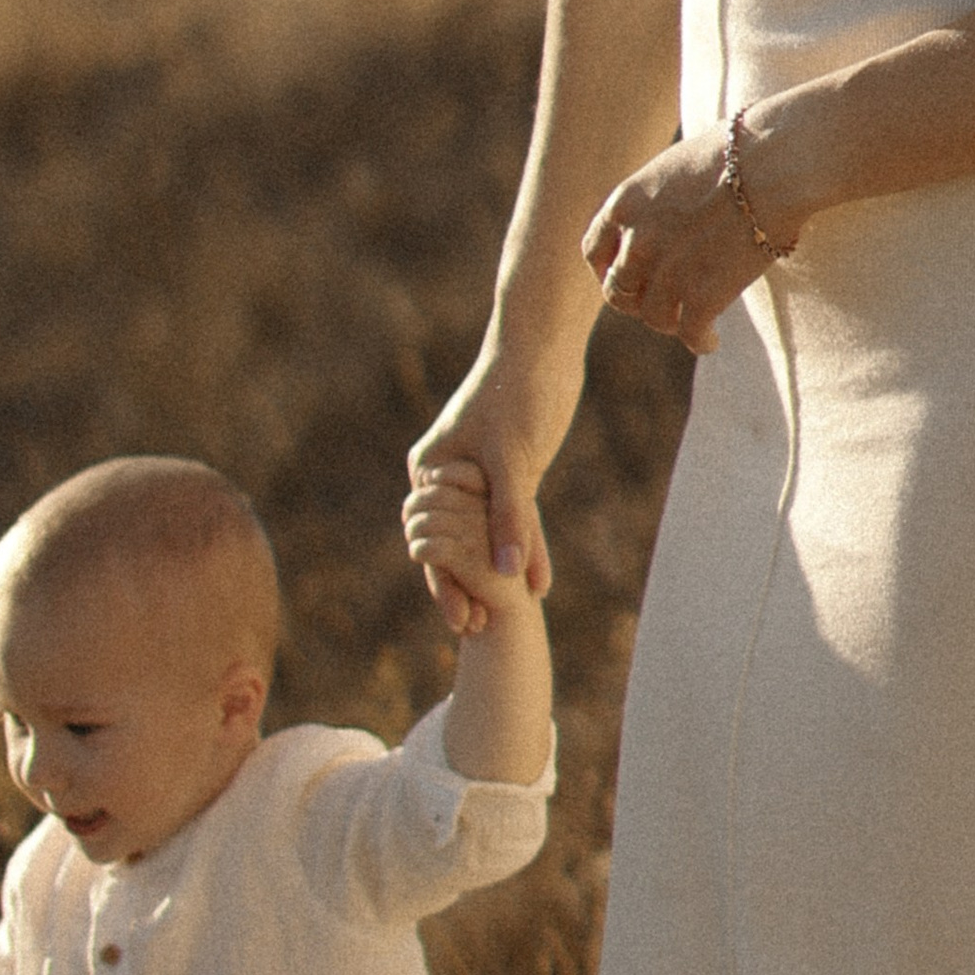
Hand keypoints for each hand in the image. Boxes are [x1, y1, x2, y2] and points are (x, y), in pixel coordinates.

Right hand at [406, 346, 580, 633]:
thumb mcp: (514, 460)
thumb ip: (511, 519)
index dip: (449, 582)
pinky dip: (524, 546)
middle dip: (466, 585)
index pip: (434, 540)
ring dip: (496, 571)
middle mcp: (448, 475)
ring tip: (504, 616)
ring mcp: (478, 472)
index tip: (463, 621)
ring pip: (485, 533)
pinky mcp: (509, 468)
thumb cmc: (518, 391)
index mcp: (432, 469)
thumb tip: (508, 574)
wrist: (542, 344)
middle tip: (478, 629)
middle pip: (454, 542)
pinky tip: (537, 579)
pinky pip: (513, 518)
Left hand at [582, 127, 772, 353]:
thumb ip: (658, 198)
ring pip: (653, 316)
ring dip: (669, 322)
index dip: (605, 270)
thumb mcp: (676, 167)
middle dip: (636, 301)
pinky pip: (691, 333)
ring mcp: (667, 272)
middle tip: (657, 305)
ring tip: (687, 322)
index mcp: (625, 204)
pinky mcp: (702, 296)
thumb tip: (667, 213)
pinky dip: (699, 341)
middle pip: (619, 291)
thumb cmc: (738, 152)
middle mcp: (637, 242)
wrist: (773, 164)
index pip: (594, 251)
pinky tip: (710, 341)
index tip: (620, 277)